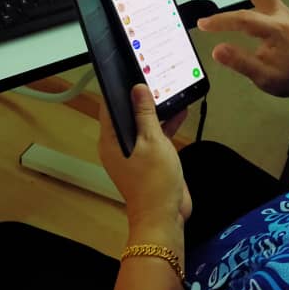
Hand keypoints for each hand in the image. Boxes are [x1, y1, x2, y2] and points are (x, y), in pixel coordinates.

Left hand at [98, 85, 191, 244]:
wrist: (165, 215)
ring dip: (156, 111)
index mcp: (111, 141)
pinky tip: (179, 112)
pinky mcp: (150, 160)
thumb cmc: (154, 183)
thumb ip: (145, 113)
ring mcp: (135, 153)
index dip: (119, 90)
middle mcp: (120, 146)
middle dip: (141, 98)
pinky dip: (165, 125)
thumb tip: (138, 90)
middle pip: (127, 114)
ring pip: (143, 124)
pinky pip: (155, 136)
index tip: (130, 74)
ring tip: (168, 92)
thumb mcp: (152, 140)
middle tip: (152, 80)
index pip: (110, 107)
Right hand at [197, 0, 288, 103]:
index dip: (221, 20)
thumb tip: (217, 50)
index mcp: (275, 29)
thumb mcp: (263, 77)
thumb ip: (240, 63)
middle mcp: (278, 13)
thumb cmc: (288, 77)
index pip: (244, 19)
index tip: (202, 25)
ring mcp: (279, 8)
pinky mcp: (277, 8)